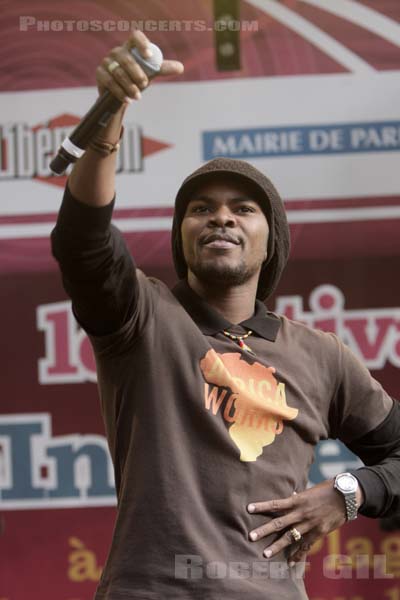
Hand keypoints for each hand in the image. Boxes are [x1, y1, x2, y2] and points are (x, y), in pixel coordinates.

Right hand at [96, 30, 183, 102]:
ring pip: (118, 72)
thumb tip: (181, 68)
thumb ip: (163, 69)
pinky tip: (127, 100)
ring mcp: (107, 62)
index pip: (135, 37)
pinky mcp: (100, 74)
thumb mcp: (150, 73)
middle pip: (126, 58)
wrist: (120, 92)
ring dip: (129, 86)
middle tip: (145, 84)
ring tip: (138, 97)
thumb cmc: (137, 77)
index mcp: (131, 47)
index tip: (149, 56)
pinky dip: (119, 92)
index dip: (142, 44)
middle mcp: (117, 52)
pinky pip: (109, 82)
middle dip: (136, 72)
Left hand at [247, 480, 361, 565]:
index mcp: (297, 500)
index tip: (248, 508)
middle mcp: (301, 513)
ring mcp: (310, 524)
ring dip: (277, 546)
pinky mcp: (319, 532)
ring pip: (290, 537)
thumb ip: (299, 496)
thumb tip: (290, 495)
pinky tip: (290, 562)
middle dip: (264, 530)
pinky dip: (298, 554)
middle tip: (250, 536)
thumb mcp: (310, 490)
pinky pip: (306, 545)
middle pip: (279, 522)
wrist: (346, 496)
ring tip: (265, 554)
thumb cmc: (327, 489)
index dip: (261, 506)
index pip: (275, 504)